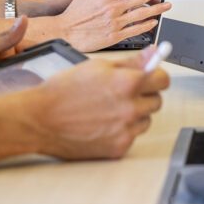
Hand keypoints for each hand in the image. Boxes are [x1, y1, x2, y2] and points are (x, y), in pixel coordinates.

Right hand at [0, 54, 169, 161]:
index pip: (163, 80)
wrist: (40, 119)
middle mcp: (130, 108)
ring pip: (145, 120)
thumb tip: (153, 54)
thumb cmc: (63, 91)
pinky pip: (131, 136)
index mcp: (127, 83)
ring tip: (108, 110)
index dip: (155, 76)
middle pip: (156, 101)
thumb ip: (131, 62)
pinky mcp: (118, 149)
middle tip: (121, 94)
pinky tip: (102, 124)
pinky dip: (121, 131)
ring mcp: (125, 131)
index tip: (150, 78)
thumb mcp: (98, 67)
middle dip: (144, 95)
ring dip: (134, 114)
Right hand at [34, 0, 174, 51]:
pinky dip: (147, 25)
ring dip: (157, 8)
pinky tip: (153, 22)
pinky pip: (136, 30)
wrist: (65, 32)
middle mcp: (113, 8)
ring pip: (142, 14)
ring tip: (167, 5)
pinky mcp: (115, 36)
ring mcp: (116, 23)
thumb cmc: (74, 16)